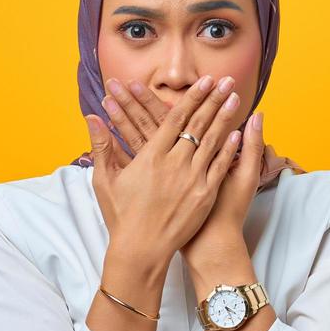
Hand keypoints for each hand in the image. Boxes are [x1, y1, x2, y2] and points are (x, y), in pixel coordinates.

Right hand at [82, 74, 244, 272]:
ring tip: (235, 99)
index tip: (204, 82)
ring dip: (225, 118)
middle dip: (213, 100)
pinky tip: (237, 134)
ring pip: (213, 141)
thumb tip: (91, 116)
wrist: (141, 250)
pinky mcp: (204, 196)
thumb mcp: (105, 180)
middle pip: (198, 124)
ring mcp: (192, 180)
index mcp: (151, 157)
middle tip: (226, 80)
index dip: (192, 98)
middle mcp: (175, 164)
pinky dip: (229, 150)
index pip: (175, 119)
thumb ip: (101, 146)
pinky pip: (219, 167)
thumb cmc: (121, 216)